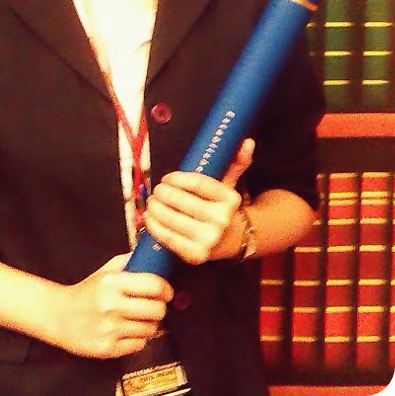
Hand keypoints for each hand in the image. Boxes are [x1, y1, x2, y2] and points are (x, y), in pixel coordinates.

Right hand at [51, 254, 172, 358]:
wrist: (60, 316)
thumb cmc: (87, 291)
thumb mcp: (105, 271)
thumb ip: (129, 262)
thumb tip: (154, 256)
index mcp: (112, 283)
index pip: (154, 285)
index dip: (166, 288)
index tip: (166, 291)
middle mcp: (111, 305)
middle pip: (157, 310)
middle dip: (160, 308)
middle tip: (154, 306)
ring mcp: (109, 329)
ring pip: (150, 329)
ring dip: (149, 324)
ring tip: (139, 318)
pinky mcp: (108, 349)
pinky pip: (139, 345)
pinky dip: (138, 339)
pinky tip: (128, 330)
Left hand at [143, 137, 254, 264]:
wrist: (231, 240)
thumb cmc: (221, 207)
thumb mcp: (229, 184)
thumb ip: (236, 162)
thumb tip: (247, 142)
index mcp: (230, 199)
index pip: (197, 183)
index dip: (177, 179)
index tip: (167, 178)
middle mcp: (222, 220)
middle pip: (182, 201)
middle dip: (163, 193)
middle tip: (157, 190)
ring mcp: (209, 240)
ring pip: (172, 219)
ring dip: (155, 208)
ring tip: (152, 202)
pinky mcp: (195, 255)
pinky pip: (168, 238)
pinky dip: (154, 227)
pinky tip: (150, 218)